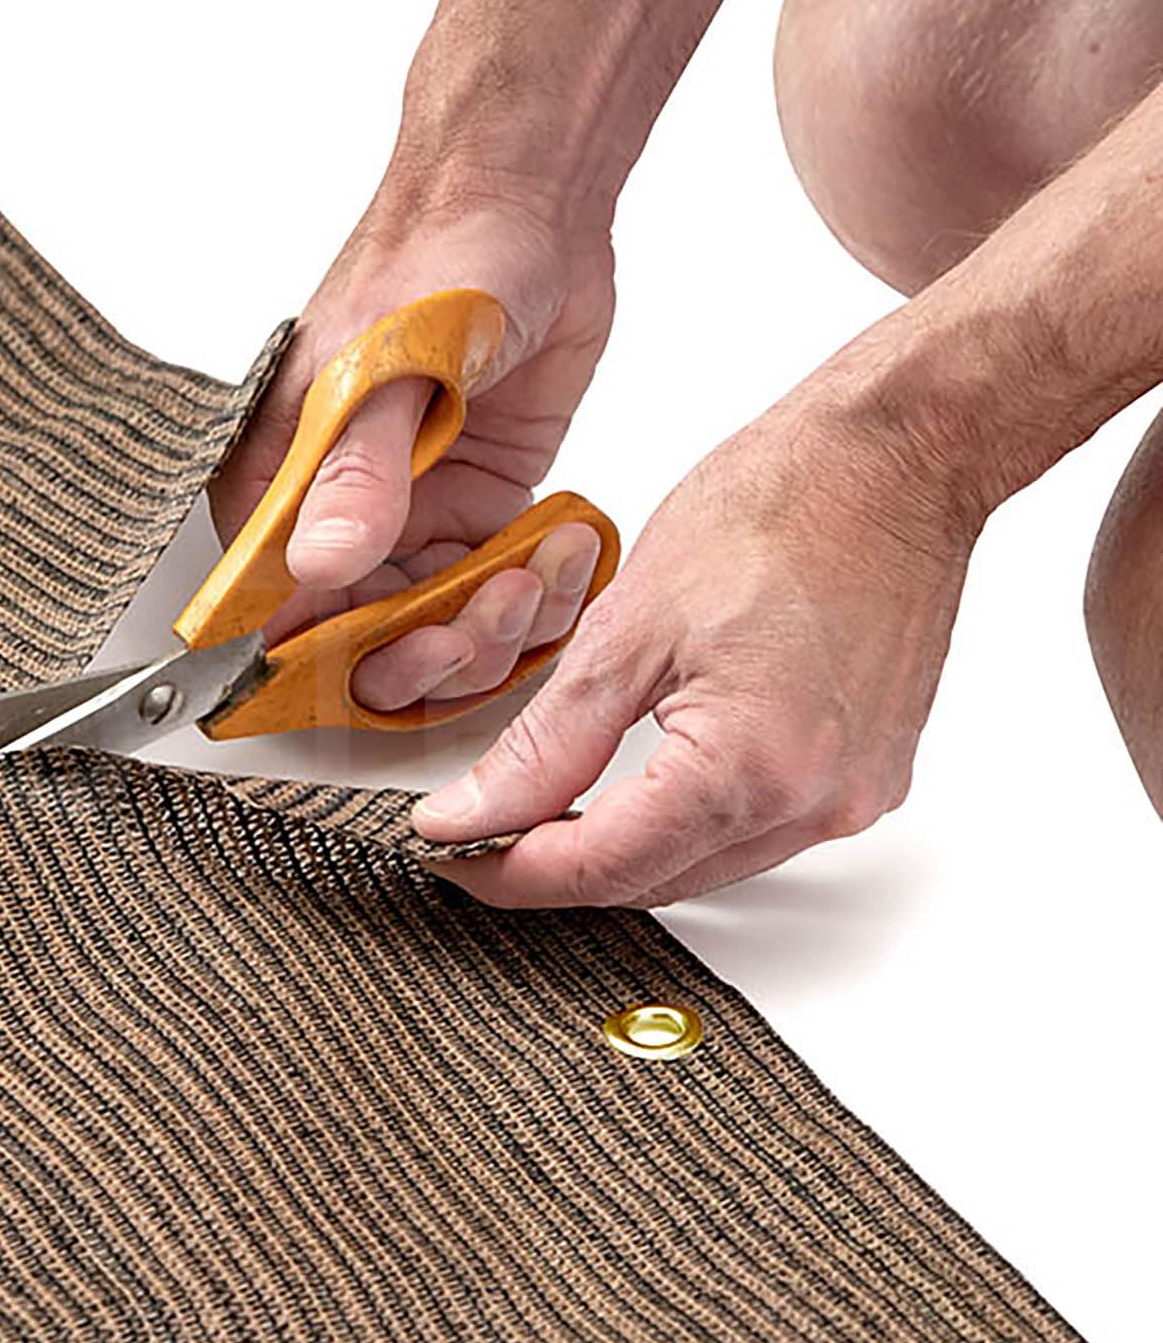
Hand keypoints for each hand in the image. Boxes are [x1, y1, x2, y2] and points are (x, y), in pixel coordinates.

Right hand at [209, 192, 615, 709]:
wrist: (529, 203)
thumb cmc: (440, 253)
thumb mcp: (389, 365)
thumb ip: (357, 471)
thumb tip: (322, 561)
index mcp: (278, 476)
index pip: (272, 606)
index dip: (324, 658)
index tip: (392, 662)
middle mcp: (336, 506)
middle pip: (358, 637)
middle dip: (425, 652)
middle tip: (478, 623)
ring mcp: (409, 511)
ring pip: (434, 626)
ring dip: (490, 628)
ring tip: (534, 577)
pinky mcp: (477, 505)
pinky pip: (494, 588)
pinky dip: (535, 596)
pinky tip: (562, 557)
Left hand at [411, 383, 978, 904]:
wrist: (894, 460)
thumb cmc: (777, 508)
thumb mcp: (629, 624)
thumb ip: (546, 741)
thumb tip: (474, 813)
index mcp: (751, 769)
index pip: (601, 867)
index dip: (508, 872)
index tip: (447, 851)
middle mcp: (816, 804)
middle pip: (653, 882)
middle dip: (557, 867)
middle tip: (478, 832)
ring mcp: (852, 796)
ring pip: (705, 866)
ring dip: (623, 851)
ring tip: (545, 812)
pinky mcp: (868, 775)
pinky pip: (757, 833)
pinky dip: (686, 822)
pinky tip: (639, 789)